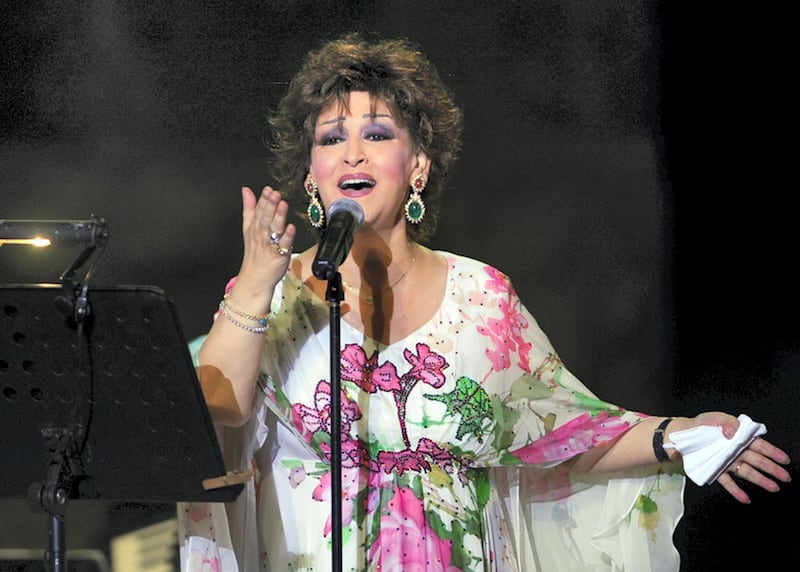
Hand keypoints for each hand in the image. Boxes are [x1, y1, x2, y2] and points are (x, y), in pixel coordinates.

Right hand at [236, 186, 296, 300]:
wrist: (255, 278)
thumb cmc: (255, 253)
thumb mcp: (248, 228)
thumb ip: (249, 208)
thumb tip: (246, 190)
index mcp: (255, 227)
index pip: (258, 210)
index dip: (264, 200)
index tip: (268, 189)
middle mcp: (262, 234)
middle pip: (265, 218)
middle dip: (270, 205)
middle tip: (275, 194)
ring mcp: (270, 245)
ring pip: (274, 229)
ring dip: (278, 216)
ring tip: (283, 204)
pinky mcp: (280, 255)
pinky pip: (284, 245)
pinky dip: (288, 236)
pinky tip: (291, 227)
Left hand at [689, 412, 791, 502]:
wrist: (683, 434)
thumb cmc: (702, 425)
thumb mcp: (715, 418)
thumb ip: (727, 422)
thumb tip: (734, 430)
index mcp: (739, 438)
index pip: (759, 445)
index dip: (773, 452)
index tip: (784, 460)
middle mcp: (736, 451)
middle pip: (757, 461)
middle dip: (772, 469)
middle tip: (785, 477)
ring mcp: (727, 462)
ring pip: (747, 472)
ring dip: (760, 480)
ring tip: (773, 487)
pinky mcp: (716, 470)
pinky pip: (727, 482)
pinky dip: (736, 490)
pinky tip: (745, 498)